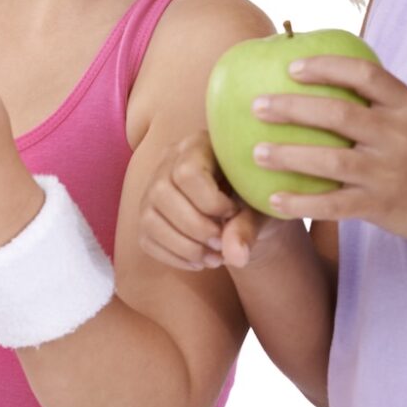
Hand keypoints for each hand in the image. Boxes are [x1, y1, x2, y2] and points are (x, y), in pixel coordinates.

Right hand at [138, 131, 302, 269]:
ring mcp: (152, 190)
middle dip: (195, 227)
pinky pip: (147, 239)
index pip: (187, 172)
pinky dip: (174, 257)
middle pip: (162, 193)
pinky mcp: (147, 216)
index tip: (233, 213)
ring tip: (215, 257)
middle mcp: (167, 162)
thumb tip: (235, 257)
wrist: (242, 211)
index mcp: (198, 145)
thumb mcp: (259, 206)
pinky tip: (200, 261)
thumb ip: (249, 227)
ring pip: (150, 219)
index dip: (210, 201)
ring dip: (184, 246)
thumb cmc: (253, 198)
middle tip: (222, 242)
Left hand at [252, 55, 406, 252]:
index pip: (365, 74)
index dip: (325, 66)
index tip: (292, 67)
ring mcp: (391, 171)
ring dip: (288, 155)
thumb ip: (386, 105)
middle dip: (292, 107)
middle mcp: (400, 135)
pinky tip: (274, 200)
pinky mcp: (383, 205)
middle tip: (257, 105)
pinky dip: (302, 203)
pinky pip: (334, 205)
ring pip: (330, 159)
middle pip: (338, 113)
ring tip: (256, 152)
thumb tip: (335, 81)